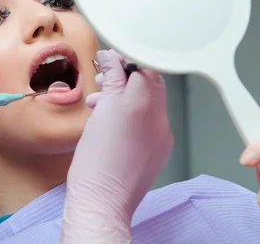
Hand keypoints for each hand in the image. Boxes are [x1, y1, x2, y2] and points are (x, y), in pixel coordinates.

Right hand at [61, 50, 172, 242]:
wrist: (103, 200)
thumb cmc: (96, 160)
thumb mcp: (100, 111)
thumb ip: (111, 80)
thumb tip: (112, 59)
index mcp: (143, 102)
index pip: (143, 67)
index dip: (125, 62)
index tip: (109, 62)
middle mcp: (160, 117)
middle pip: (150, 84)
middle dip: (126, 79)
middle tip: (103, 82)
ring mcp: (163, 135)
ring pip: (149, 103)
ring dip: (127, 97)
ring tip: (101, 105)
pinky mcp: (160, 151)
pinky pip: (151, 123)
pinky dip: (134, 116)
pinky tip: (113, 125)